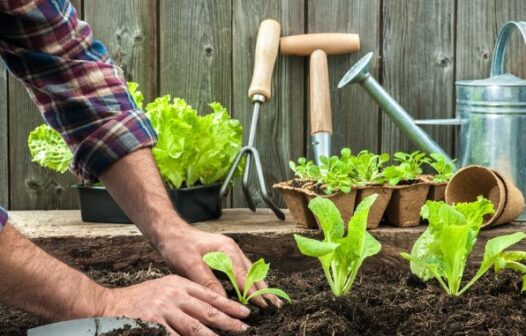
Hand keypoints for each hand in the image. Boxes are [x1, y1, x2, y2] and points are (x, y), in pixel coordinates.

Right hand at [102, 274, 249, 335]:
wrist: (108, 305)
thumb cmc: (139, 300)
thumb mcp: (164, 290)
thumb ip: (185, 298)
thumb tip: (207, 312)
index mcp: (178, 284)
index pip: (210, 295)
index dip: (229, 305)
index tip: (245, 313)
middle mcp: (174, 295)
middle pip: (207, 311)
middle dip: (229, 322)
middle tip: (245, 329)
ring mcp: (163, 310)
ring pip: (195, 328)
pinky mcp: (153, 324)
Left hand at [156, 225, 281, 307]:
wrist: (170, 232)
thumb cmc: (178, 245)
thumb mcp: (190, 264)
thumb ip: (207, 282)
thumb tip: (223, 300)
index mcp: (227, 249)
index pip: (244, 276)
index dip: (253, 292)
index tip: (263, 305)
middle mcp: (232, 250)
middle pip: (252, 273)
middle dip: (264, 289)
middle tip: (275, 305)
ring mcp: (229, 252)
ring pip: (249, 271)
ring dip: (259, 286)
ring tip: (270, 300)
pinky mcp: (224, 257)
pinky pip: (241, 271)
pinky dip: (249, 282)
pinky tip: (253, 290)